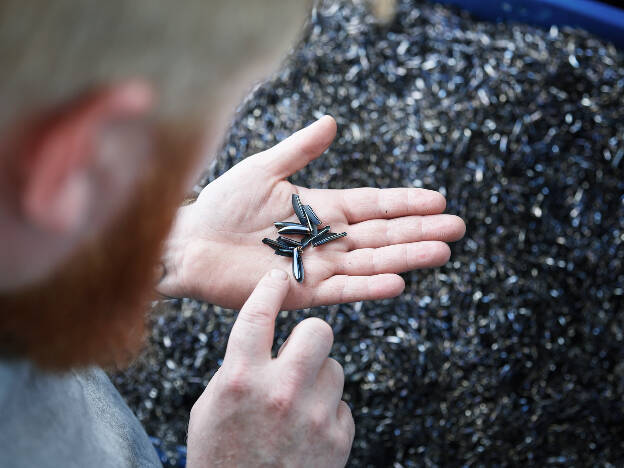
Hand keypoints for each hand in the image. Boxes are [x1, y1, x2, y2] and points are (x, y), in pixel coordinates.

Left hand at [158, 116, 464, 308]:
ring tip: (442, 252)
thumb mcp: (264, 168)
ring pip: (369, 262)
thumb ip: (300, 149)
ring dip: (405, 257)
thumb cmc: (221, 204)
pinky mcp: (298, 291)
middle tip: (458, 229)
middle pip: (381, 235)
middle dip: (419, 231)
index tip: (439, 200)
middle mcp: (326, 240)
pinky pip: (340, 289)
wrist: (187, 242)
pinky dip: (368, 287)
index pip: (372, 206)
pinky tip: (398, 282)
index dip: (405, 203)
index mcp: (321, 210)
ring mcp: (315, 267)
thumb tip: (333, 123)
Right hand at [187, 269, 353, 466]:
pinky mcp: (338, 438)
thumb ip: (238, 368)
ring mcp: (312, 415)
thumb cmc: (221, 457)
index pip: (257, 315)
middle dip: (311, 336)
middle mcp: (279, 391)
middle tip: (300, 352)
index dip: (270, 289)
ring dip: (319, 379)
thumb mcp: (212, 407)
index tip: (279, 277)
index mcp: (239, 379)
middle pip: (319, 330)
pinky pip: (343, 404)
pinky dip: (328, 413)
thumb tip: (266, 340)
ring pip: (335, 366)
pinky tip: (308, 434)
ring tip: (299, 406)